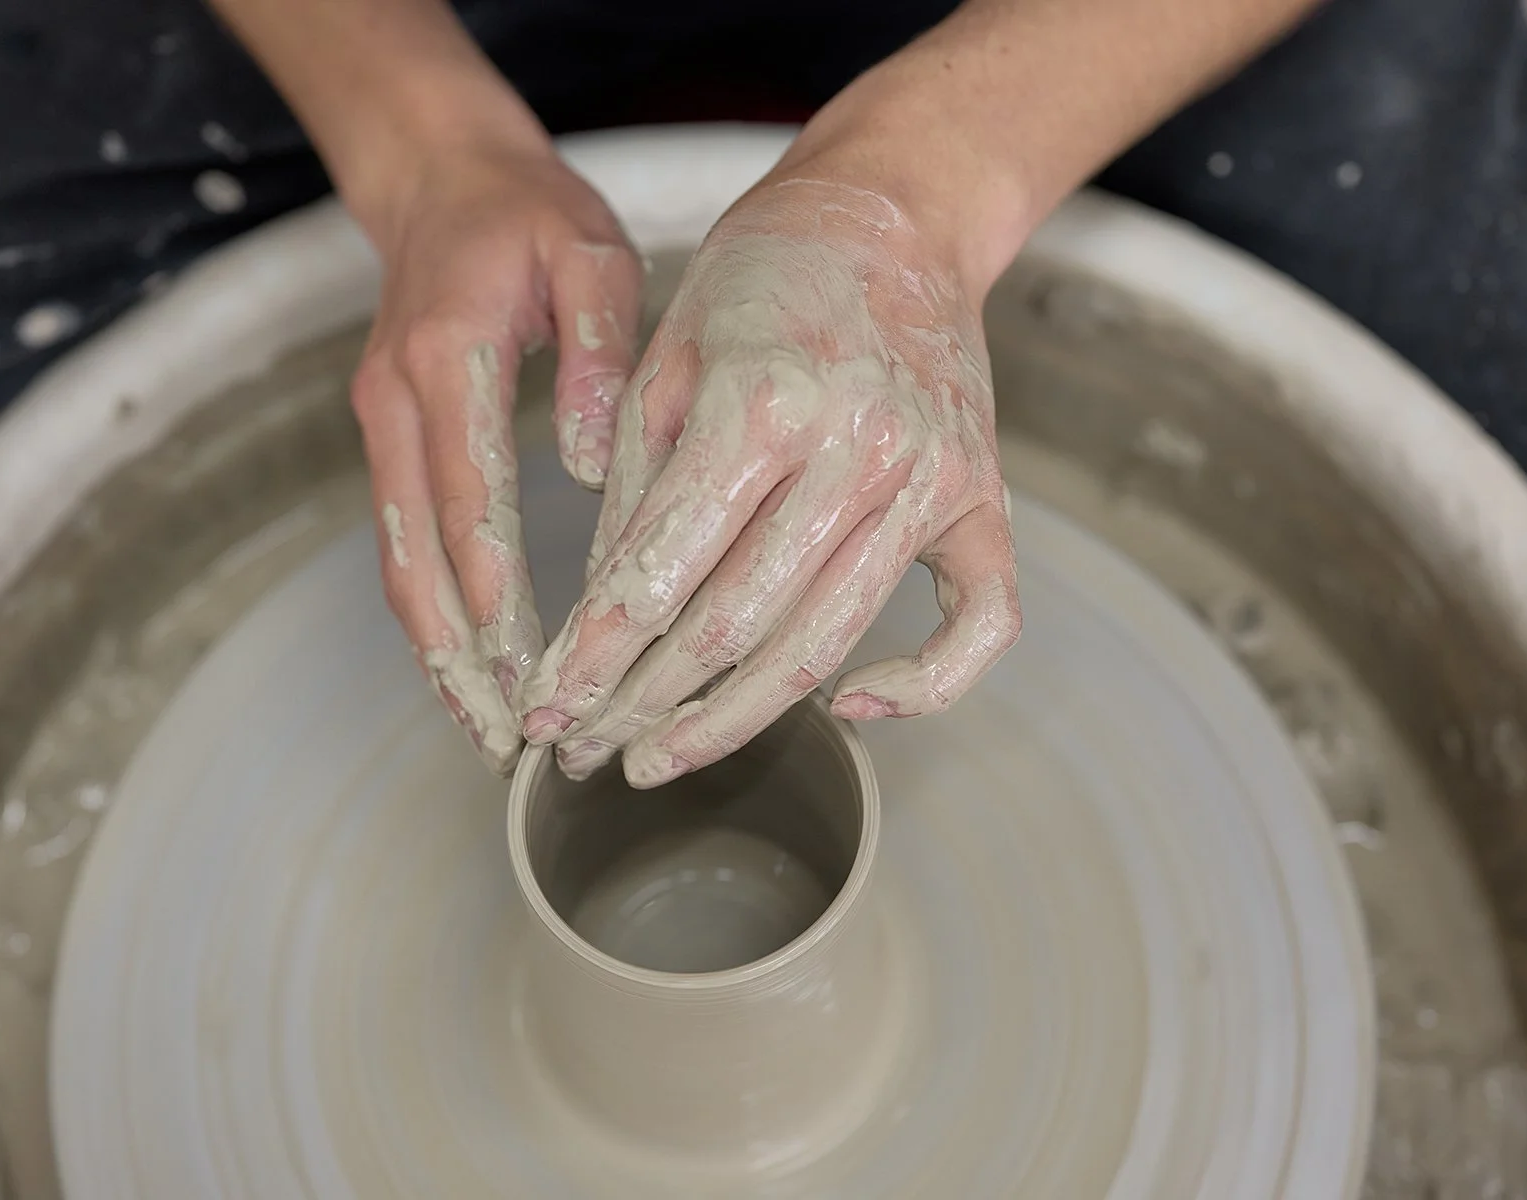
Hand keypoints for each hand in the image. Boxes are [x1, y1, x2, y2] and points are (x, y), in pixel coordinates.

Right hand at [350, 138, 642, 772]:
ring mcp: (379, 420)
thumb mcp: (588, 253)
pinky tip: (462, 667)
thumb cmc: (528, 213)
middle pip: (414, 555)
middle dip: (458, 658)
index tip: (529, 671)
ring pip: (396, 561)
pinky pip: (400, 539)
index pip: (468, 498)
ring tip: (485, 731)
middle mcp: (395, 399)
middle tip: (507, 738)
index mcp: (447, 356)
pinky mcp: (385, 435)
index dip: (493, 594)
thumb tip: (583, 464)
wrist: (439, 174)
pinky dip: (426, 611)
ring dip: (434, 653)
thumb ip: (595, 351)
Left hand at [518, 176, 1021, 786]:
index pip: (658, 574)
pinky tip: (852, 710)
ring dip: (735, 719)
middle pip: (735, 629)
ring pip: (827, 642)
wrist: (892, 215)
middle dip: (643, 705)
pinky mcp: (981, 498)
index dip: (590, 660)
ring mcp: (930, 480)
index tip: (546, 711)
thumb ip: (634, 493)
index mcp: (762, 403)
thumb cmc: (763, 280)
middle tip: (587, 752)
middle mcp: (856, 449)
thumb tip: (602, 621)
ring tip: (663, 755)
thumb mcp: (665, 362)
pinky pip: (978, 625)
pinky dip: (924, 686)